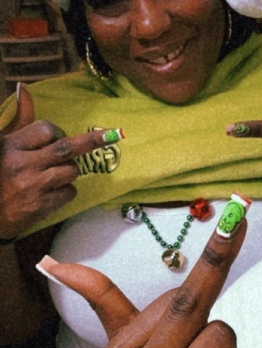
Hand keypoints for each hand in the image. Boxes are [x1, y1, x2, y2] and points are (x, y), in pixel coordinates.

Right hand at [0, 84, 122, 238]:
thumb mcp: (3, 144)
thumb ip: (20, 120)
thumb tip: (25, 89)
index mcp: (11, 145)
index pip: (47, 130)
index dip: (58, 133)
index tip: (59, 138)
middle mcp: (22, 163)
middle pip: (67, 148)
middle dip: (92, 141)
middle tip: (113, 135)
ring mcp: (33, 185)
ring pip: (72, 171)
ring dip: (71, 171)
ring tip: (56, 175)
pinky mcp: (41, 205)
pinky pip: (70, 192)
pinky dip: (67, 192)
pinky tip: (52, 193)